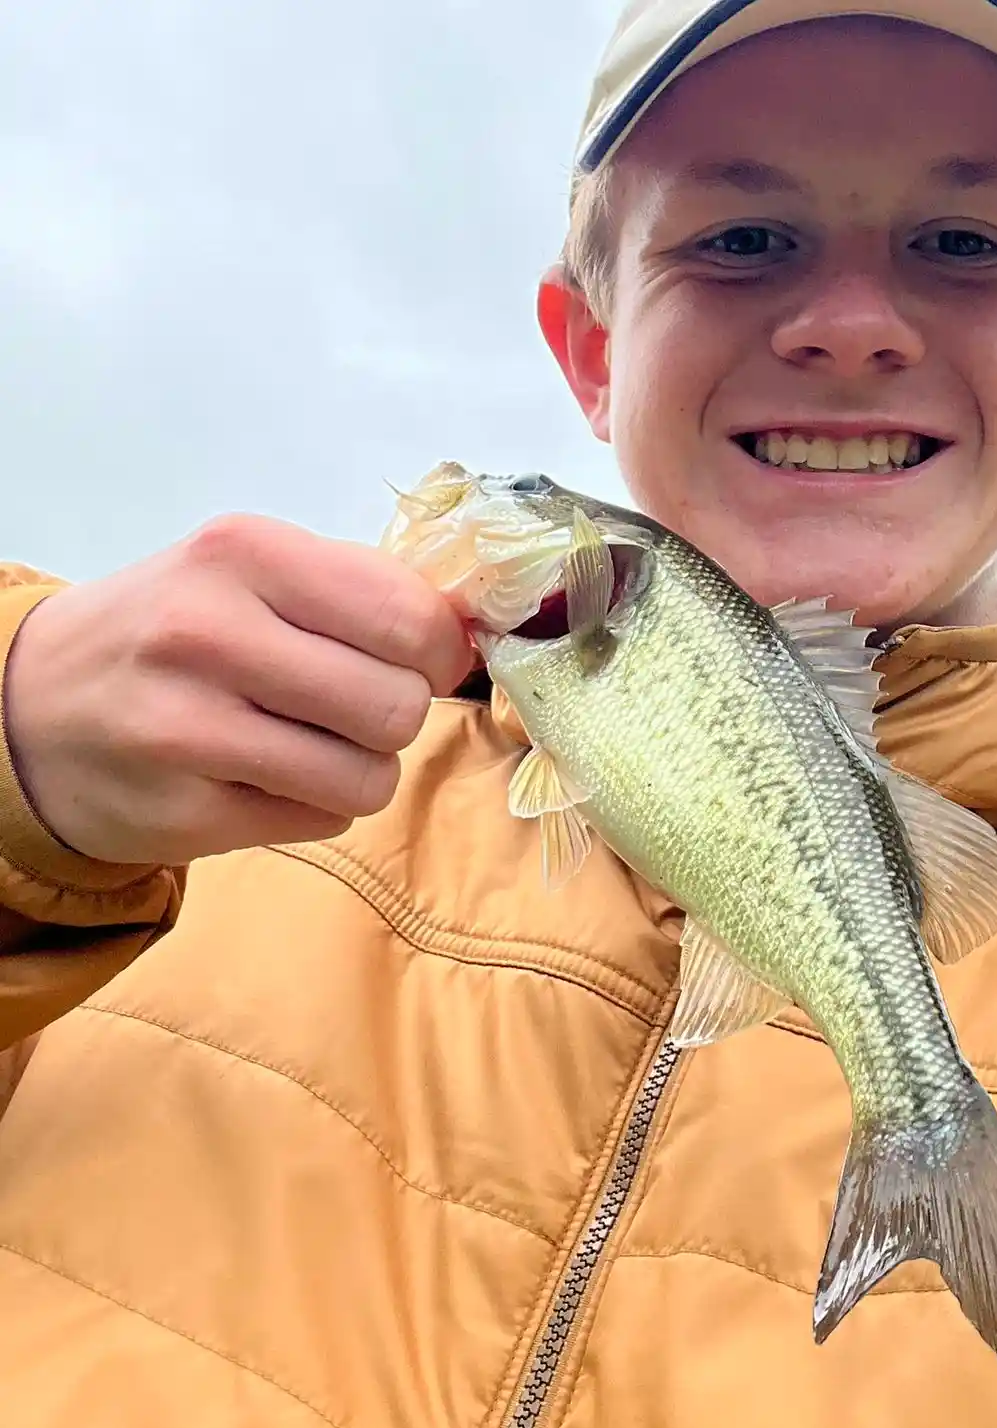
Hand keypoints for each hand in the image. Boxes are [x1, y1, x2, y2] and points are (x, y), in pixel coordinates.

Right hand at [3, 514, 475, 865]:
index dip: (440, 652)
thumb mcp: (253, 571)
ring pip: (369, 778)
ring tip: (310, 743)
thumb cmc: (175, 628)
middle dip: (397, 714)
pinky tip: (263, 775)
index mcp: (245, 553)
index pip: (411, 618)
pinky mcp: (184, 813)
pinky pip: (324, 822)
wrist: (36, 702)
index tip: (421, 660)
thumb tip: (470, 634)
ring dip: (362, 769)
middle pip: (397, 706)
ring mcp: (189, 730)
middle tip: (355, 705)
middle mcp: (209, 633)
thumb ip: (362, 590)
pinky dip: (316, 805)